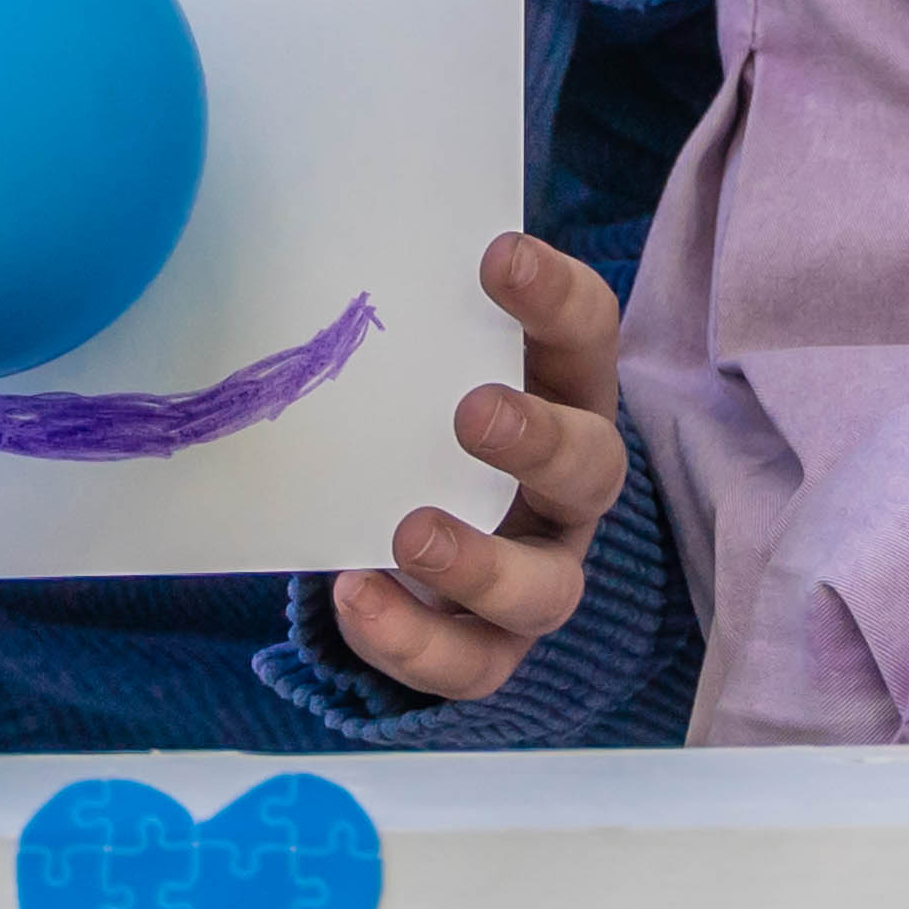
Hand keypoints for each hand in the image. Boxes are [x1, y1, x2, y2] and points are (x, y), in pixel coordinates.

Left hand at [326, 234, 629, 704]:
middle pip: (593, 467)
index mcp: (567, 392)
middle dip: (538, 440)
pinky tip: (357, 596)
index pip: (588, 333)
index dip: (555, 295)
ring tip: (409, 533)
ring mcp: (541, 570)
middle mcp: (573, 486)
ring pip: (546, 589)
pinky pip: (471, 666)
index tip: (496, 256)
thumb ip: (410, 318)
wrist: (427, 526)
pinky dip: (414, 641)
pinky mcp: (495, 647)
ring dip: (481, 565)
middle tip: (472, 412)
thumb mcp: (435, 359)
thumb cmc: (426, 411)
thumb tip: (316, 243)